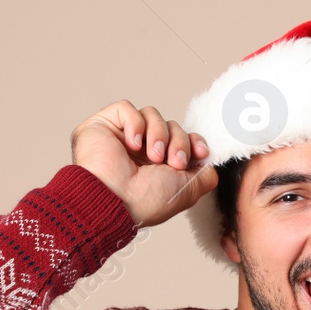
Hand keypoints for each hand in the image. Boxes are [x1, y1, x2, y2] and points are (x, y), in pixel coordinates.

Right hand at [71, 100, 217, 227]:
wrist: (115, 199)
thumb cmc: (146, 201)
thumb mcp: (189, 191)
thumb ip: (205, 175)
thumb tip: (208, 162)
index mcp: (156, 167)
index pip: (181, 139)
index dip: (194, 142)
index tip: (201, 152)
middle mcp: (139, 151)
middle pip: (171, 126)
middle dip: (179, 142)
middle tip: (174, 162)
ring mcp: (120, 137)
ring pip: (152, 115)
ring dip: (159, 134)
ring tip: (153, 156)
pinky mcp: (103, 125)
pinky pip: (127, 108)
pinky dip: (135, 124)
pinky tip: (133, 144)